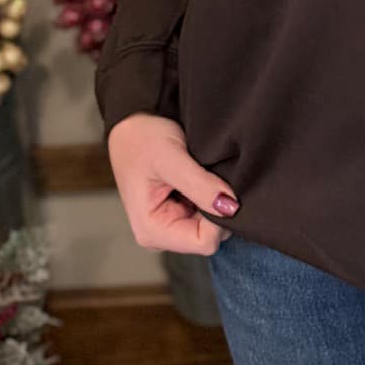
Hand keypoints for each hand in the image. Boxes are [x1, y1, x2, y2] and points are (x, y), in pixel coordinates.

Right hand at [107, 112, 237, 255]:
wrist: (134, 122)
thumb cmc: (143, 138)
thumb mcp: (171, 158)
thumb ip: (200, 185)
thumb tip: (231, 208)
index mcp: (152, 230)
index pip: (204, 242)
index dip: (219, 217)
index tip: (218, 187)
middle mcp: (160, 234)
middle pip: (210, 236)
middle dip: (217, 209)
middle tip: (208, 177)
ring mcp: (170, 225)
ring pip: (211, 226)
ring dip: (213, 200)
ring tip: (201, 174)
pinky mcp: (178, 213)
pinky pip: (206, 213)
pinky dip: (210, 196)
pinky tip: (201, 177)